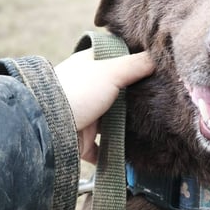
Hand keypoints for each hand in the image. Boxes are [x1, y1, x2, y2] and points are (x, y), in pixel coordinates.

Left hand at [54, 49, 154, 163]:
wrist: (49, 127)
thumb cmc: (78, 91)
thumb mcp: (113, 69)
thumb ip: (138, 63)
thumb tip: (159, 56)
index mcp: (90, 65)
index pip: (118, 60)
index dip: (136, 64)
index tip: (158, 71)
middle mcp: (87, 87)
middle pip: (119, 92)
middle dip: (136, 100)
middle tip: (160, 102)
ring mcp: (84, 113)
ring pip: (112, 120)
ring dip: (126, 127)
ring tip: (151, 129)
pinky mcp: (81, 138)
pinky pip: (101, 147)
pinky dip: (112, 151)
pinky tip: (129, 153)